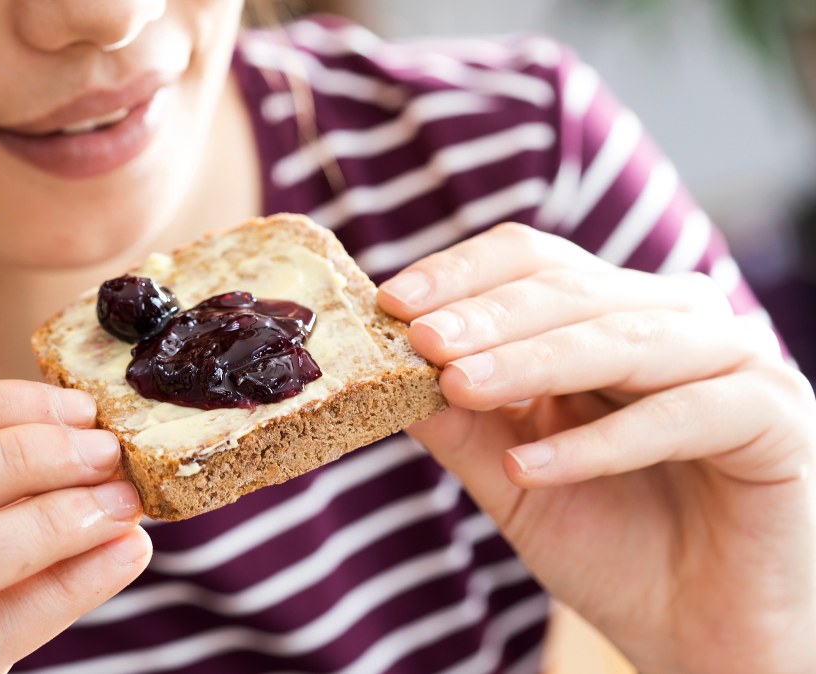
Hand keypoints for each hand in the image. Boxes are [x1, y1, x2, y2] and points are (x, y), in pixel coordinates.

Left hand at [377, 223, 815, 673]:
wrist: (702, 632)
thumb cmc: (611, 544)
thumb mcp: (513, 479)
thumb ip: (459, 423)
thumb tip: (379, 369)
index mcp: (611, 316)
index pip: (532, 263)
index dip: (461, 274)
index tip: (391, 303)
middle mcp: (673, 321)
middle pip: (571, 290)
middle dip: (487, 316)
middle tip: (421, 340)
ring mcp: (731, 362)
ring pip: (623, 339)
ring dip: (533, 362)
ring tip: (460, 387)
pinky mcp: (775, 418)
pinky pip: (681, 415)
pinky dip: (601, 442)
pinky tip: (534, 466)